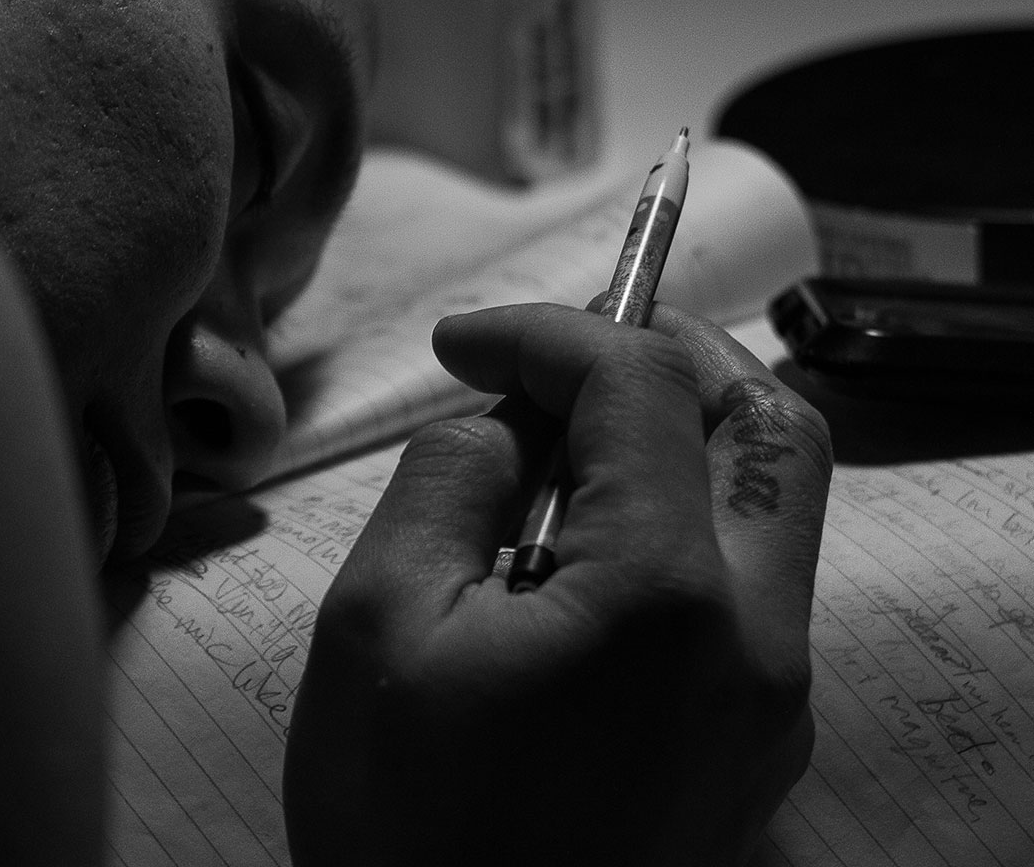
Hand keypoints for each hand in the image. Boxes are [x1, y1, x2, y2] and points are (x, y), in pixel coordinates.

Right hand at [283, 302, 831, 866]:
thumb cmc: (406, 831)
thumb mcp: (377, 630)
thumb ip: (448, 483)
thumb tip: (503, 424)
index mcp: (664, 599)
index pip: (643, 387)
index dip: (549, 334)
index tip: (466, 343)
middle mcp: (755, 641)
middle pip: (769, 427)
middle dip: (667, 354)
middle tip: (562, 351)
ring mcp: (771, 699)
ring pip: (775, 506)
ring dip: (682, 436)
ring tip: (562, 443)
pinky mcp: (755, 740)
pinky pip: (748, 586)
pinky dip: (683, 521)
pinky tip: (581, 547)